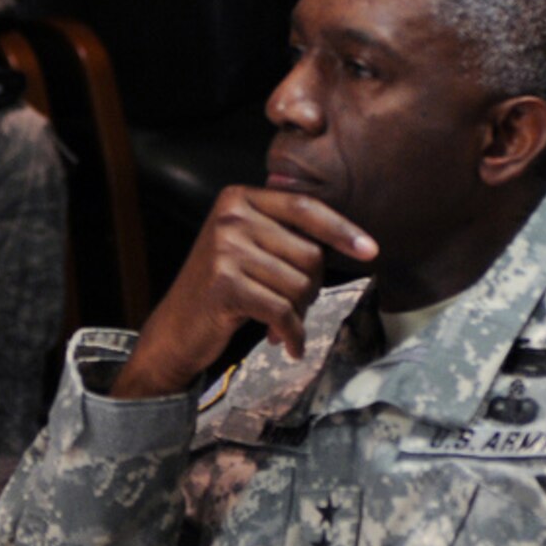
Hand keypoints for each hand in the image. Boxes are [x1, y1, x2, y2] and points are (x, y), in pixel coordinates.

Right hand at [113, 186, 377, 398]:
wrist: (175, 330)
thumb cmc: (221, 291)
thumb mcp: (247, 248)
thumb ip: (283, 234)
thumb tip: (351, 241)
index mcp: (238, 199)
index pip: (305, 208)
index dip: (342, 230)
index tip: (371, 250)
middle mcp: (230, 218)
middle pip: (308, 252)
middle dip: (310, 288)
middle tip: (292, 306)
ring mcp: (225, 250)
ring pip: (299, 285)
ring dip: (299, 313)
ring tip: (281, 323)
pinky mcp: (225, 285)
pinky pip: (283, 311)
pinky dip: (292, 334)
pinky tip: (288, 346)